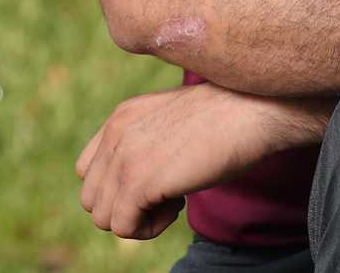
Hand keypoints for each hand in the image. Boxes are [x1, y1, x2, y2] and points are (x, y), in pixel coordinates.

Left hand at [76, 81, 328, 239]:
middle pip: (92, 199)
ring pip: (103, 218)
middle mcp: (115, 135)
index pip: (87, 170)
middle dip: (127, 207)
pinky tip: (179, 206)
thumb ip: (148, 143)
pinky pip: (123, 227)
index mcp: (122, 117)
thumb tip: (143, 184)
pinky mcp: (138, 183)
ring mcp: (123, 158)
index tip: (158, 180)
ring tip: (174, 200)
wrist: (251, 111)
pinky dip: (150, 229)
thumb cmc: (228, 117)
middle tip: (168, 193)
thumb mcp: (173, 121)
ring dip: (138, 219)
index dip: (119, 187)